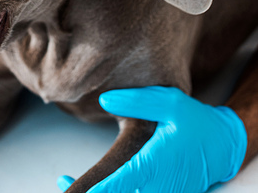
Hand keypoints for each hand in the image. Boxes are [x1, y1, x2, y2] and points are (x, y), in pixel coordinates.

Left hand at [57, 86, 246, 192]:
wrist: (222, 145)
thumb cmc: (193, 120)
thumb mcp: (168, 101)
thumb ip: (136, 100)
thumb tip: (104, 100)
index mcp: (155, 163)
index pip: (121, 181)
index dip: (99, 189)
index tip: (74, 190)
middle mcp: (157, 186)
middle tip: (61, 185)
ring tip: (68, 187)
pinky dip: (116, 192)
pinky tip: (96, 189)